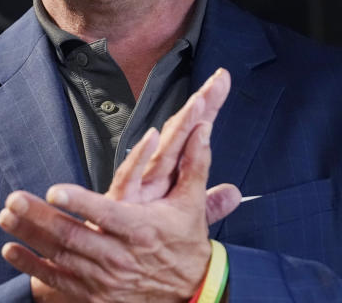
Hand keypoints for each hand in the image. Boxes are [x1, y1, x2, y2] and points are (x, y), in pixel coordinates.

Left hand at [1, 69, 239, 301]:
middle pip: (73, 236)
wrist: (192, 293)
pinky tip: (11, 250)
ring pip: (60, 257)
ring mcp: (104, 278)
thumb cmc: (186, 244)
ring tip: (6, 217)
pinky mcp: (95, 295)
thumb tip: (203, 129)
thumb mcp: (191, 204)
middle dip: (39, 218)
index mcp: (140, 229)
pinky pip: (58, 281)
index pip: (105, 215)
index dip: (79, 203)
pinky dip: (32, 267)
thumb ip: (194, 165)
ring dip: (30, 237)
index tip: (55, 191)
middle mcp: (119, 256)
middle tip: (14, 199)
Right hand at [108, 68, 240, 222]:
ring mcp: (140, 186)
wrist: (107, 262)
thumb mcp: (183, 221)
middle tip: (219, 80)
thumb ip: (208, 205)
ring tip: (198, 103)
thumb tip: (234, 193)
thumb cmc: (141, 237)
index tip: (224, 80)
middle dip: (201, 106)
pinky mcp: (121, 202)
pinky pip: (132, 177)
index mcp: (171, 177)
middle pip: (182, 134)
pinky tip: (153, 136)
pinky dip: (140, 157)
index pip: (195, 136)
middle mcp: (156, 175)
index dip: (209, 110)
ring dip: (180, 126)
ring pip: (163, 151)